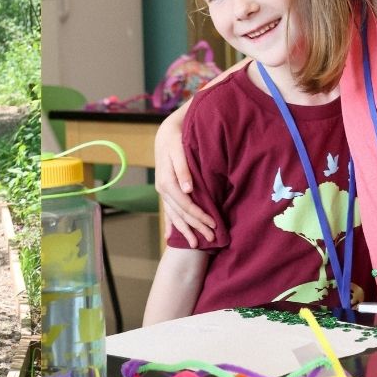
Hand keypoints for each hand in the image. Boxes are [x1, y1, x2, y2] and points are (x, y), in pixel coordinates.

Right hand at [156, 127, 214, 244]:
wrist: (166, 132)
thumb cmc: (176, 138)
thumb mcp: (179, 150)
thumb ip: (183, 169)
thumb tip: (188, 189)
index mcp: (167, 182)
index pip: (186, 205)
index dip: (200, 216)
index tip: (214, 224)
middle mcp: (163, 190)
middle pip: (181, 214)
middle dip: (196, 227)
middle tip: (212, 239)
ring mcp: (162, 192)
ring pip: (174, 215)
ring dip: (185, 230)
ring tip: (195, 244)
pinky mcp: (164, 190)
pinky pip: (167, 210)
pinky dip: (171, 223)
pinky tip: (171, 236)